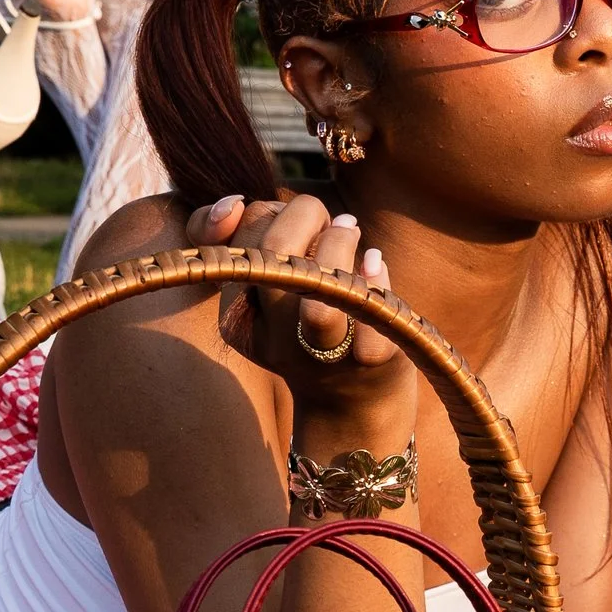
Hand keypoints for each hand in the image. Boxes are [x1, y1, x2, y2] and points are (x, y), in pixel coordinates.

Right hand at [184, 189, 415, 443]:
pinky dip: (377, 277)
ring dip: (339, 244)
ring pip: (320, 282)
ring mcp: (323, 352)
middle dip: (306, 213)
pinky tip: (375, 265)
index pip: (240, 239)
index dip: (268, 212)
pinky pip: (373, 309)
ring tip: (353, 236)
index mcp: (241, 318)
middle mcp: (276, 337)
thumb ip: (242, 238)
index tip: (289, 220)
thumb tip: (234, 205)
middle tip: (330, 220)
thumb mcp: (267, 290)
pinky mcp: (370, 360)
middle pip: (276, 250)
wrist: (354, 406)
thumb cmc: (309, 327)